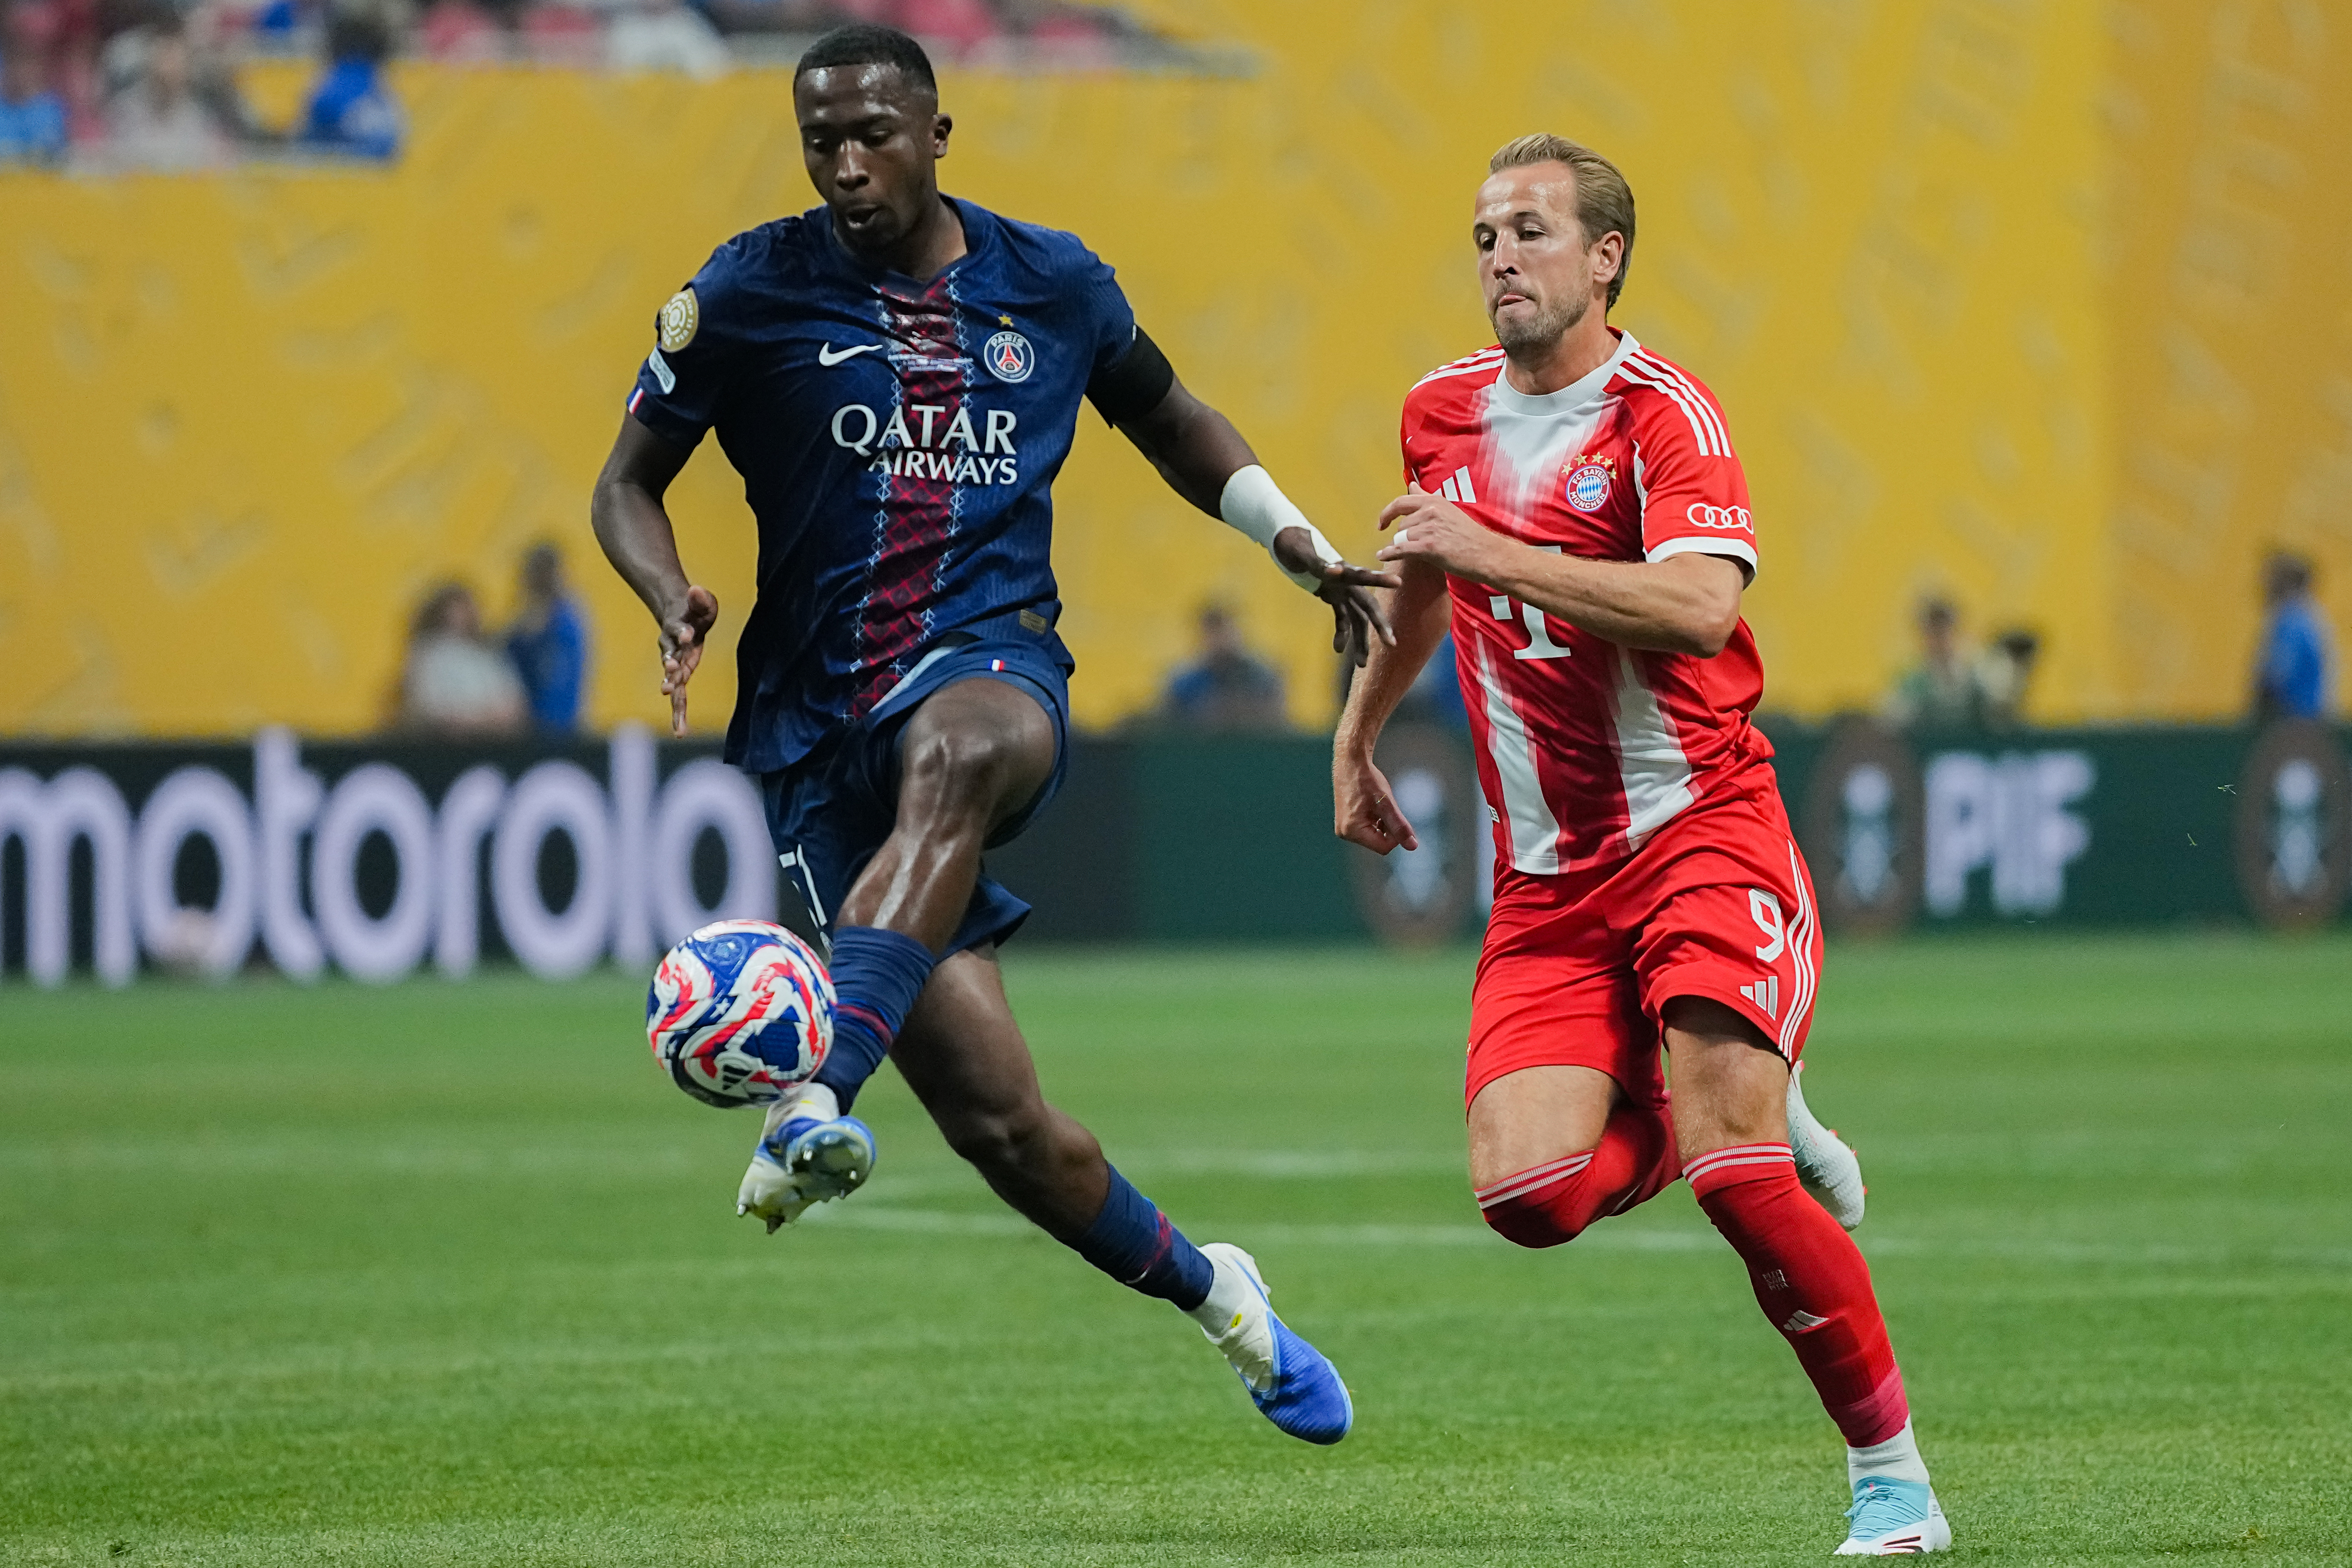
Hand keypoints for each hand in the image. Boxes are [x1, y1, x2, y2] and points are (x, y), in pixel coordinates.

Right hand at [659, 585, 718, 737]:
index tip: (687, 634)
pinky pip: (679, 695)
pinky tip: (680, 729)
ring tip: (669, 701)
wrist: (678, 616)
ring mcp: (675, 662)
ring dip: (672, 689)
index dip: (682, 632)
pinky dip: (679, 709)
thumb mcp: (702, 601)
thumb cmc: (694, 610)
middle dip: (671, 671)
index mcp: (682, 629)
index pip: (681, 630)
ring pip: (672, 680)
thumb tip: (696, 590)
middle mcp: (674, 648)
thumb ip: (700, 598)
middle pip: (671, 660)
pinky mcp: (680, 674)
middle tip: (669, 681)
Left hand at [1272, 525, 1401, 666]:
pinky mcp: (1333, 595)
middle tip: (1391, 644)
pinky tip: (1339, 650)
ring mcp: (1341, 589)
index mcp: (1341, 569)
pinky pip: (1342, 618)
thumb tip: (1332, 569)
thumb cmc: (1292, 544)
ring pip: (1357, 618)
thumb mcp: (1302, 554)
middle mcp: (1346, 581)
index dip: (1380, 581)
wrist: (1286, 539)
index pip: (1363, 576)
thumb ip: (1317, 563)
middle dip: (1380, 626)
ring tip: (1362, 664)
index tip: (1397, 583)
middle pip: (1368, 606)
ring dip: (1360, 640)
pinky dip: (1341, 633)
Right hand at [1334, 748, 1418, 854]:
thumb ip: (1399, 826)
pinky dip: (1375, 820)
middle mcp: (1345, 833)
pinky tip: (1373, 805)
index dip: (1396, 835)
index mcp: (1352, 830)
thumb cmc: (1366, 779)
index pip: (1384, 847)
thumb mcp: (1387, 803)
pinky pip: (1367, 829)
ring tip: (1377, 804)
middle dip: (1387, 828)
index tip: (1395, 815)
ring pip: (1374, 836)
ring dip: (1382, 823)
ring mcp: (1344, 828)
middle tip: (1385, 807)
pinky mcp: (1346, 822)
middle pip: (1378, 842)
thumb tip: (1412, 846)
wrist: (1351, 762)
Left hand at [1377, 483, 1515, 582]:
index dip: (1387, 513)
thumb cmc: (1469, 536)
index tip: (1382, 523)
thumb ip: (1425, 497)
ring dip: (1405, 548)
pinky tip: (1383, 557)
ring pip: (1402, 539)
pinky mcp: (1429, 546)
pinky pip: (1400, 550)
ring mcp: (1429, 528)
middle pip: (1401, 526)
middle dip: (1404, 537)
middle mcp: (1430, 511)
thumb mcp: (1448, 510)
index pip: (1401, 502)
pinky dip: (1389, 554)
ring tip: (1422, 554)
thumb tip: (1411, 484)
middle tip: (1418, 547)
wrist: (1487, 554)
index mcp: (1434, 501)